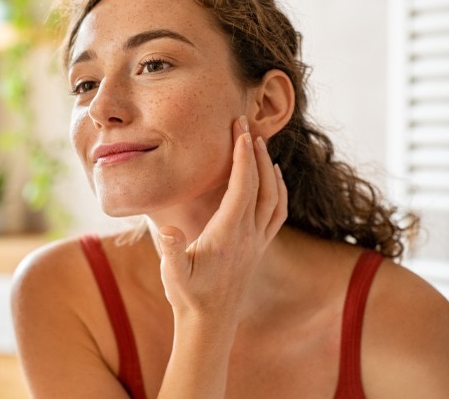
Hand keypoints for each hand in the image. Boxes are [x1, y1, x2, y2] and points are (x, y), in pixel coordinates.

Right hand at [158, 115, 286, 319]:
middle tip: (245, 124)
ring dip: (269, 168)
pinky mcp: (259, 247)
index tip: (238, 130)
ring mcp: (257, 241)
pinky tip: (273, 178)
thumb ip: (173, 251)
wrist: (210, 323)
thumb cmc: (188, 296)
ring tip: (258, 144)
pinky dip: (279, 189)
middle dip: (255, 151)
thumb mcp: (173, 274)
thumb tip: (169, 230)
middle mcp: (249, 235)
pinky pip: (277, 212)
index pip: (242, 186)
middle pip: (261, 184)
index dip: (242, 156)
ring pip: (274, 197)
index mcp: (229, 234)